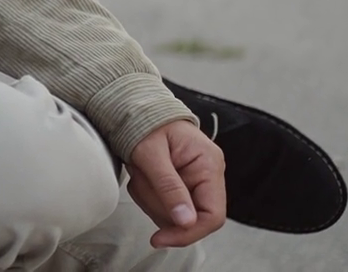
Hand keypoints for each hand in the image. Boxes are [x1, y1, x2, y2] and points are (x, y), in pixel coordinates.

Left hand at [127, 119, 226, 248]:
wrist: (135, 108)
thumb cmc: (144, 123)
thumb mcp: (151, 154)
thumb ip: (168, 187)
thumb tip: (186, 222)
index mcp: (209, 165)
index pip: (212, 215)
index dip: (187, 232)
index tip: (159, 238)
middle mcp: (208, 175)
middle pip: (190, 218)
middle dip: (160, 206)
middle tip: (141, 181)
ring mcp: (195, 180)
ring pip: (173, 214)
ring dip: (150, 199)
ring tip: (141, 172)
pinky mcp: (181, 184)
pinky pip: (164, 205)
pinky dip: (147, 195)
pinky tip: (142, 176)